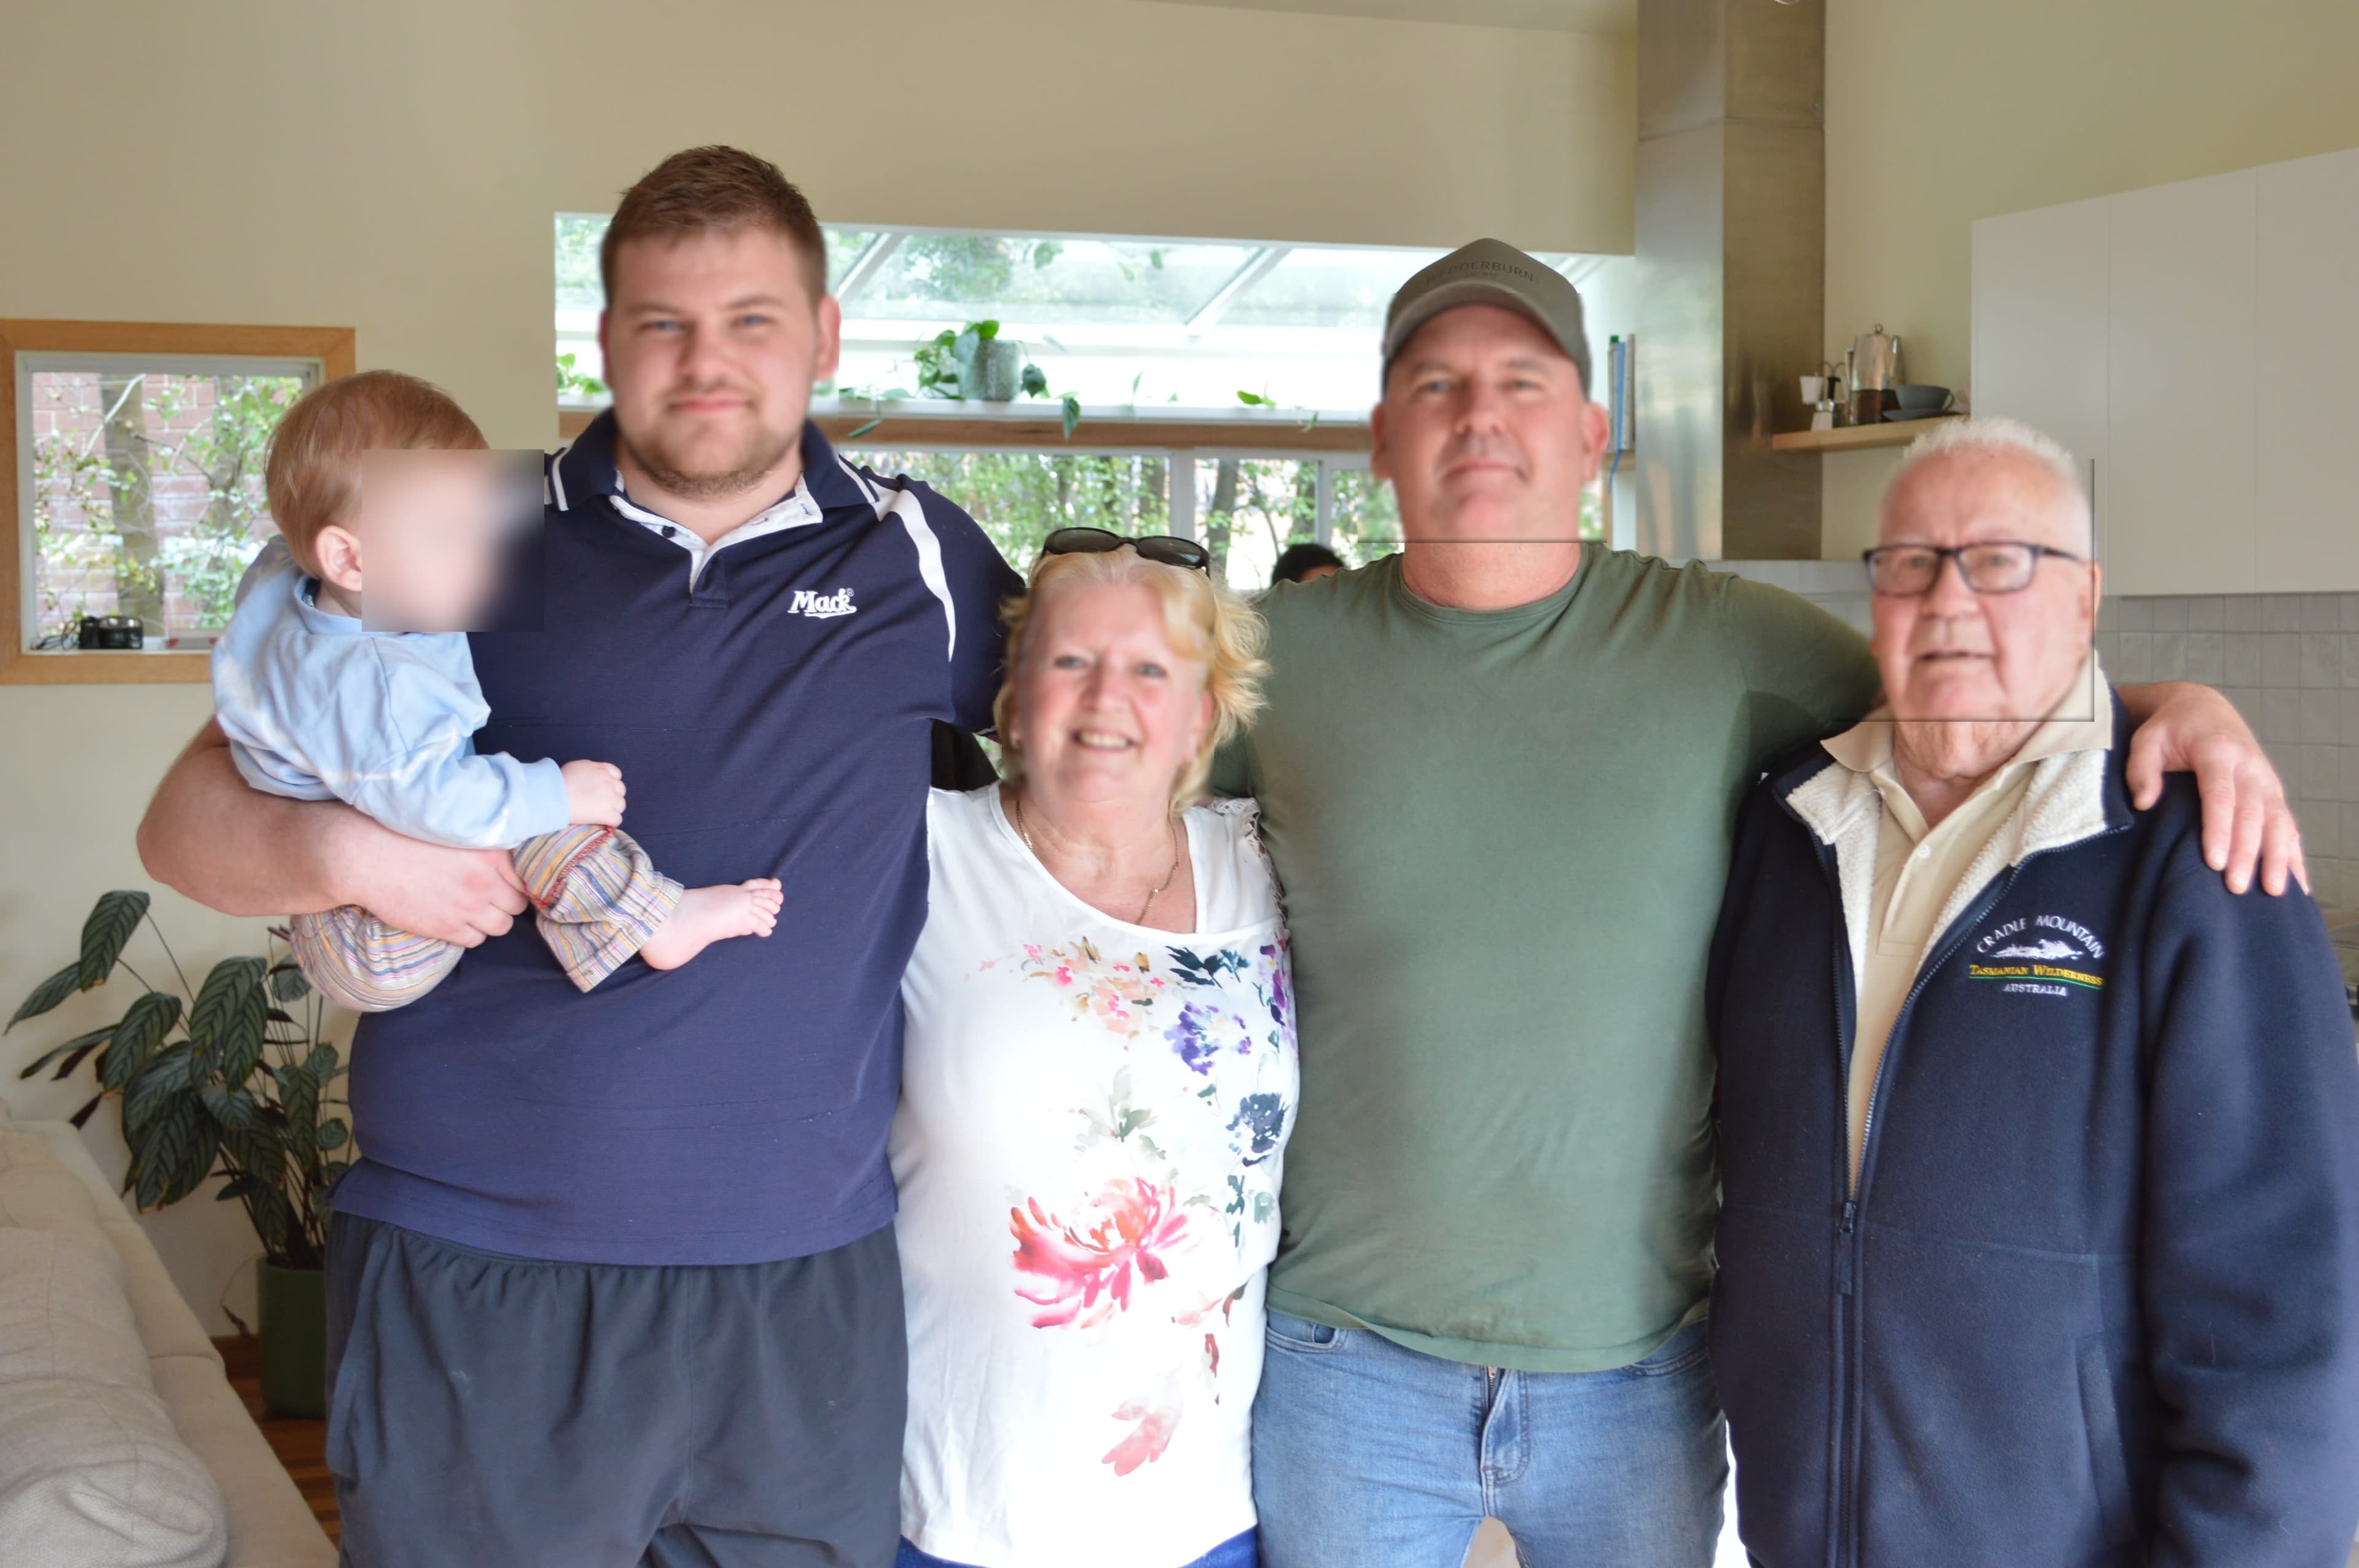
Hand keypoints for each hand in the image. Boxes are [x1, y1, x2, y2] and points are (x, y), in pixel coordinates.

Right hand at [329, 814, 528, 946]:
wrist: (367, 856)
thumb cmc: (407, 837)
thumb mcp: (455, 832)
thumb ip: (485, 846)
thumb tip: (509, 857)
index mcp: (491, 853)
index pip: (525, 878)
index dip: (515, 882)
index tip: (505, 883)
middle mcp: (485, 881)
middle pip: (517, 905)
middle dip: (505, 903)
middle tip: (489, 897)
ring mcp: (467, 906)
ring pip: (501, 926)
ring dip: (490, 920)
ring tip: (473, 910)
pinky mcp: (446, 927)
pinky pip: (475, 940)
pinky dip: (470, 933)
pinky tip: (456, 920)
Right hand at [563, 759, 625, 826]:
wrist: (555, 797)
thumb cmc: (561, 780)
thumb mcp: (577, 766)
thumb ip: (591, 769)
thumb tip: (594, 775)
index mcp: (602, 769)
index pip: (616, 775)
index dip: (610, 782)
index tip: (602, 788)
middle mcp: (609, 782)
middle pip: (620, 790)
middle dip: (613, 795)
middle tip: (600, 801)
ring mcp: (610, 799)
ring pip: (621, 805)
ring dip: (613, 808)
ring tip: (600, 812)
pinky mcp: (608, 814)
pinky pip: (617, 819)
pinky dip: (610, 822)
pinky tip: (601, 821)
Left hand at [2123, 682, 2305, 895]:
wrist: (2203, 709)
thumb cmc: (2170, 729)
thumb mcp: (2147, 739)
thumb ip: (2141, 769)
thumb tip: (2144, 804)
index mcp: (2218, 752)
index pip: (2221, 795)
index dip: (2219, 829)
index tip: (2214, 862)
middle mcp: (2250, 766)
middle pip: (2252, 814)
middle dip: (2248, 852)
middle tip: (2237, 887)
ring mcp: (2266, 780)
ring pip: (2279, 821)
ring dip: (2278, 856)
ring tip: (2273, 892)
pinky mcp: (2273, 791)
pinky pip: (2288, 825)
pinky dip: (2294, 853)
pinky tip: (2296, 881)